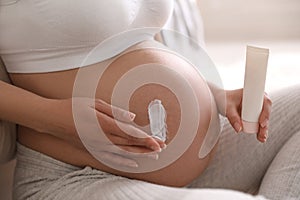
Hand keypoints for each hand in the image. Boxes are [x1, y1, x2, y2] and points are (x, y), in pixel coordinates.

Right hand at [46, 98, 165, 167]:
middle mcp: (103, 138)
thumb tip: (133, 117)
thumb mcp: (94, 103)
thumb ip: (115, 111)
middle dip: (147, 147)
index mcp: (105, 124)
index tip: (159, 141)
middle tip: (162, 148)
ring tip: (153, 156)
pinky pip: (110, 158)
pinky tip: (133, 163)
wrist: (53, 119)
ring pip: (123, 153)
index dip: (146, 138)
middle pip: (130, 144)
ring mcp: (97, 146)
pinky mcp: (93, 150)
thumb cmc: (74, 107)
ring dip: (140, 155)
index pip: (130, 133)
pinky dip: (123, 162)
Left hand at [225, 89, 271, 142]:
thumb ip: (233, 117)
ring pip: (264, 118)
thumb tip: (239, 129)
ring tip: (261, 138)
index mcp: (253, 93)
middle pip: (266, 112)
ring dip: (263, 129)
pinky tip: (261, 137)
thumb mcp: (228, 108)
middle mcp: (257, 99)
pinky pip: (259, 122)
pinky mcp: (254, 114)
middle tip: (262, 133)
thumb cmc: (225, 100)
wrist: (220, 100)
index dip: (265, 113)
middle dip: (265, 124)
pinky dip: (260, 129)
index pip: (265, 102)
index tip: (261, 123)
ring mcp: (256, 107)